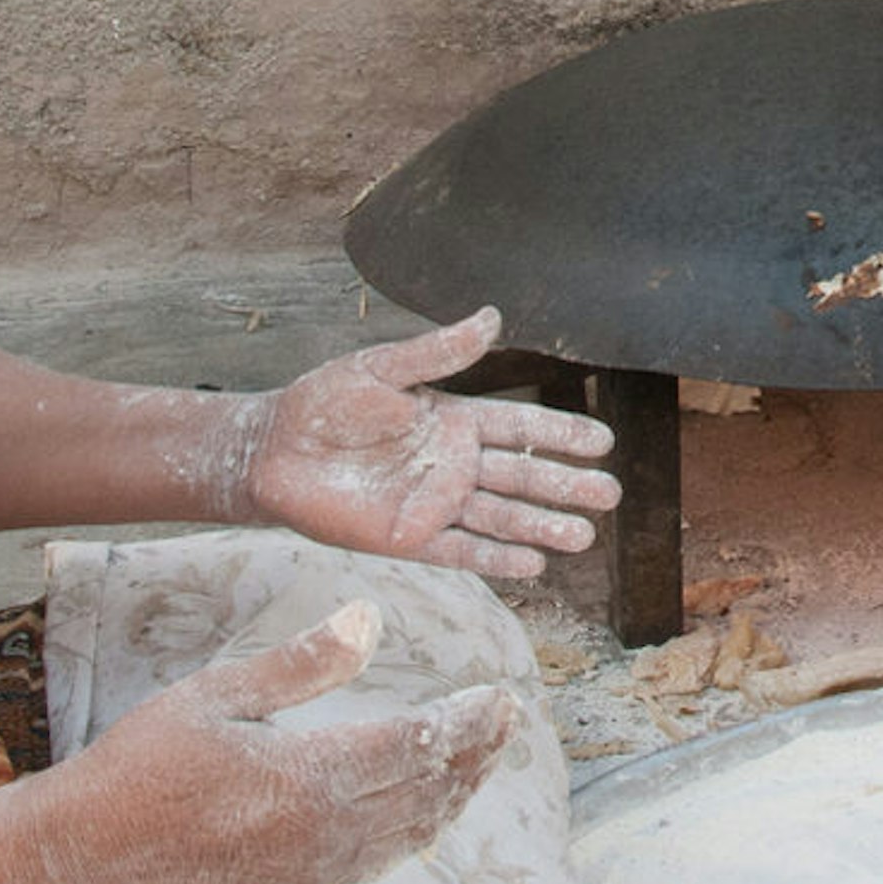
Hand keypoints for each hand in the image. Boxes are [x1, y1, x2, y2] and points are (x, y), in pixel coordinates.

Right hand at [14, 605, 520, 883]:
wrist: (89, 847)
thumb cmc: (146, 758)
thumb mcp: (220, 692)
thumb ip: (303, 662)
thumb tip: (371, 618)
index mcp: (307, 777)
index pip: (415, 746)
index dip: (467, 722)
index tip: (502, 697)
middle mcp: (320, 833)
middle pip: (426, 793)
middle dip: (475, 756)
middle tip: (510, 722)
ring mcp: (310, 870)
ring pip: (409, 835)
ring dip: (452, 796)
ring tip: (482, 761)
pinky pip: (376, 861)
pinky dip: (414, 832)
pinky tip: (425, 812)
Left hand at [231, 309, 620, 576]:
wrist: (270, 451)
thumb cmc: (322, 403)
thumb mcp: (381, 369)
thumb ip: (438, 352)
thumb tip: (493, 317)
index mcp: (451, 421)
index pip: (520, 429)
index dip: (560, 435)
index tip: (603, 440)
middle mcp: (451, 466)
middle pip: (521, 478)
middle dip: (565, 486)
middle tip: (612, 494)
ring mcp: (433, 505)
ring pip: (500, 519)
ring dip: (542, 528)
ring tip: (584, 537)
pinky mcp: (407, 539)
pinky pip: (461, 553)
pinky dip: (496, 561)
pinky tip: (534, 566)